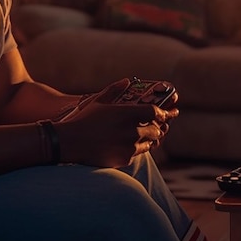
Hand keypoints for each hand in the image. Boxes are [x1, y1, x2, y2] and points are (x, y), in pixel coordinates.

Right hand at [54, 78, 179, 166]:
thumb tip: (126, 81)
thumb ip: (114, 90)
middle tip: (160, 125)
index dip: (164, 112)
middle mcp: (133, 130)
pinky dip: (137, 148)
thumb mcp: (98, 100)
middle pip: (156, 129)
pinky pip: (137, 153)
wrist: (70, 143)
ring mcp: (129, 146)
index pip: (156, 112)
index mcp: (128, 113)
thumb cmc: (84, 119)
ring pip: (149, 143)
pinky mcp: (124, 159)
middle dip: (158, 127)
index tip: (170, 112)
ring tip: (150, 136)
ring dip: (150, 139)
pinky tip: (134, 145)